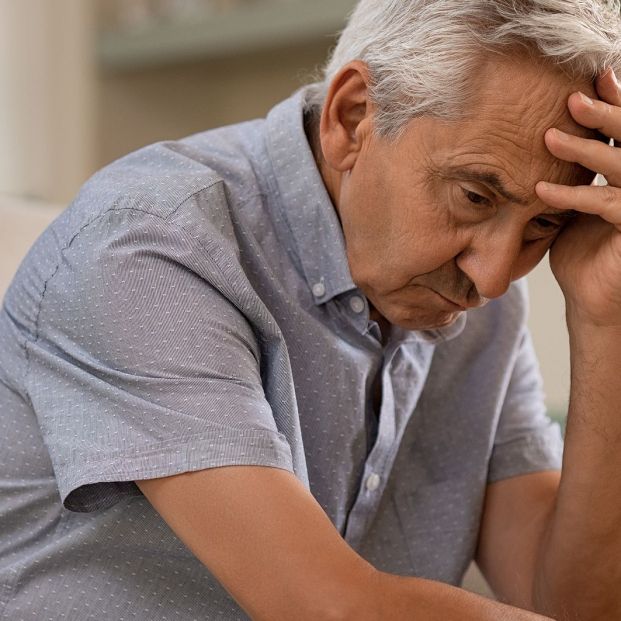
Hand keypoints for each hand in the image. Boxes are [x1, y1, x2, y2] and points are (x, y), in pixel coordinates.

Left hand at [536, 69, 620, 326]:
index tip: (592, 77)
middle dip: (607, 114)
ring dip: (585, 149)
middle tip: (573, 97)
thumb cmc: (581, 249)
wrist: (589, 296)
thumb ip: (572, 172)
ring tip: (548, 137)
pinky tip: (541, 191)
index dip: (615, 103)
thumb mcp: (574, 203)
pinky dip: (573, 195)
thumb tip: (545, 134)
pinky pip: (607, 203)